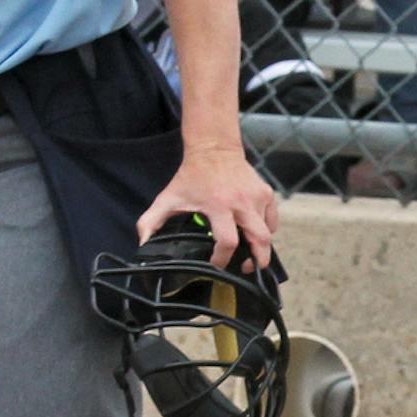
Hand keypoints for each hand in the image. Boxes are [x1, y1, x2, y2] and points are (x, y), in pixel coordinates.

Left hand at [138, 145, 278, 268]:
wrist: (214, 148)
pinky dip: (267, 231)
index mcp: (218, 205)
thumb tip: (143, 244)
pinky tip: (254, 234)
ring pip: (268, 232)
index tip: (216, 264)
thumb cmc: (191, 176)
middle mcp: (241, 202)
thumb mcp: (168, 198)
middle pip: (260, 240)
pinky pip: (273, 220)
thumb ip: (150, 221)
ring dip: (260, 247)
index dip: (222, 259)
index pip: (227, 242)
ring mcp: (257, 197)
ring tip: (250, 254)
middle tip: (246, 268)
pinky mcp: (266, 194)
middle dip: (256, 260)